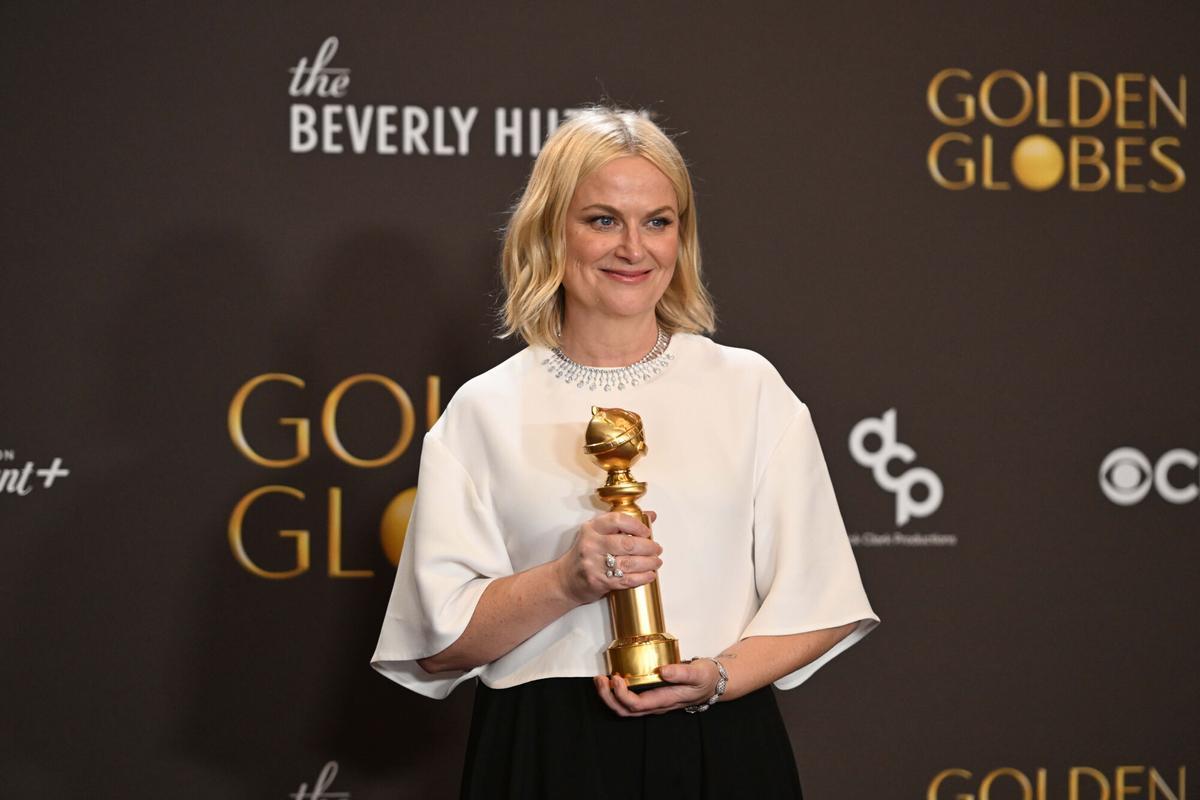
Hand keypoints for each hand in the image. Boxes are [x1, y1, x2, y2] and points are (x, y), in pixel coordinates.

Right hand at [555, 511, 661, 605]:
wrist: (566, 579)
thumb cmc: (584, 555)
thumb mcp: (597, 534)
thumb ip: (622, 524)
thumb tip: (650, 516)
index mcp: (592, 529)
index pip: (617, 520)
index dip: (636, 525)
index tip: (647, 532)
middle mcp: (591, 544)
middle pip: (627, 543)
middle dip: (648, 547)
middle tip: (657, 549)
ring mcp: (594, 564)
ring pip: (629, 563)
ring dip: (648, 563)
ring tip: (656, 562)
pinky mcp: (599, 581)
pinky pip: (626, 579)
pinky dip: (642, 578)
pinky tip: (650, 575)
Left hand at [593, 659, 719, 716]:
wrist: (712, 683)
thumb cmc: (705, 678)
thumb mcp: (698, 673)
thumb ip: (682, 673)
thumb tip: (664, 671)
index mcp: (665, 700)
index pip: (637, 704)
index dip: (622, 694)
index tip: (616, 678)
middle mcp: (656, 705)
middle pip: (626, 711)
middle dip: (608, 698)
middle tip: (600, 679)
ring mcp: (652, 703)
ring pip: (625, 709)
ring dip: (609, 697)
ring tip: (600, 680)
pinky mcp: (650, 697)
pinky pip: (629, 702)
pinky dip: (616, 693)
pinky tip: (612, 680)